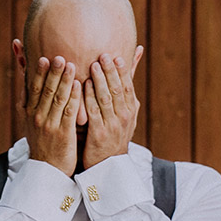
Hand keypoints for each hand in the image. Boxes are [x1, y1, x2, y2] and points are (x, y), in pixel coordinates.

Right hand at [25, 55, 80, 175]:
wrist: (46, 171)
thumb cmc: (42, 143)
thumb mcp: (30, 122)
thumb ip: (30, 102)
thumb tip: (26, 82)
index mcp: (29, 112)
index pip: (32, 87)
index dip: (36, 71)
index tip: (41, 56)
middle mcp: (37, 116)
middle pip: (44, 89)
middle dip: (51, 71)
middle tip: (57, 55)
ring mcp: (49, 125)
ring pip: (56, 98)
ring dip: (63, 80)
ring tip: (69, 63)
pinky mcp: (62, 134)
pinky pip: (68, 112)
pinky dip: (73, 97)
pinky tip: (79, 85)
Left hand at [82, 53, 139, 169]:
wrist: (109, 164)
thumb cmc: (115, 132)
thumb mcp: (126, 112)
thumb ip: (126, 86)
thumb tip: (137, 56)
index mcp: (131, 110)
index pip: (128, 87)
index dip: (123, 71)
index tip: (116, 56)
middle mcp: (124, 116)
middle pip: (118, 90)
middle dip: (111, 72)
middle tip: (104, 55)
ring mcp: (112, 125)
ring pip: (106, 99)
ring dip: (100, 82)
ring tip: (93, 65)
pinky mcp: (99, 134)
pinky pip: (93, 112)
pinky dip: (89, 98)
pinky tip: (83, 85)